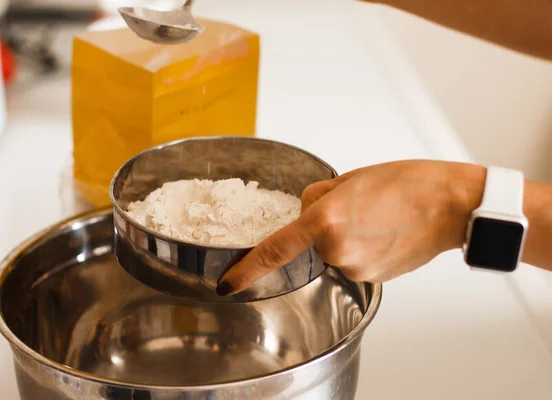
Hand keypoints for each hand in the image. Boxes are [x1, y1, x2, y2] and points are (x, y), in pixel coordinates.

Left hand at [215, 160, 485, 295]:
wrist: (449, 206)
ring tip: (376, 219)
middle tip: (357, 206)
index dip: (247, 268)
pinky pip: (352, 260)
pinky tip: (382, 233)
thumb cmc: (407, 184)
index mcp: (325, 220)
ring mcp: (355, 267)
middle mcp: (336, 249)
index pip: (274, 249)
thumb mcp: (350, 178)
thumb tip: (308, 210)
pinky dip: (360, 248)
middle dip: (323, 224)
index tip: (228, 282)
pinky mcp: (372, 277)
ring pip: (333, 251)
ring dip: (344, 236)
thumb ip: (317, 198)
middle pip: (311, 240)